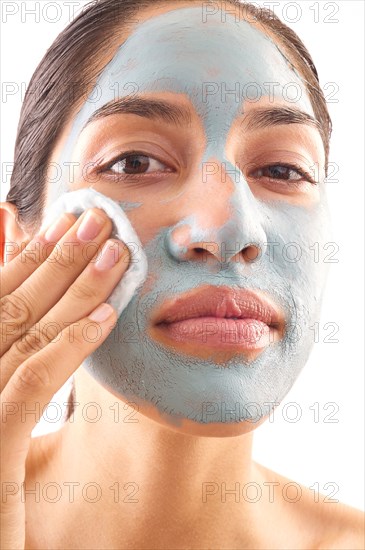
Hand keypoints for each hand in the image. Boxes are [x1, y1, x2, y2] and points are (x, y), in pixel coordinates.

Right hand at [0, 208, 129, 548]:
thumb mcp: (1, 408)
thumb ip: (16, 361)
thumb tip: (45, 320)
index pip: (0, 299)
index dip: (31, 258)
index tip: (64, 222)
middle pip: (15, 305)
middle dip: (59, 257)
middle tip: (97, 215)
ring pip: (27, 334)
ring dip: (75, 288)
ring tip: (114, 249)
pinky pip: (31, 386)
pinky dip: (67, 347)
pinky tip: (106, 318)